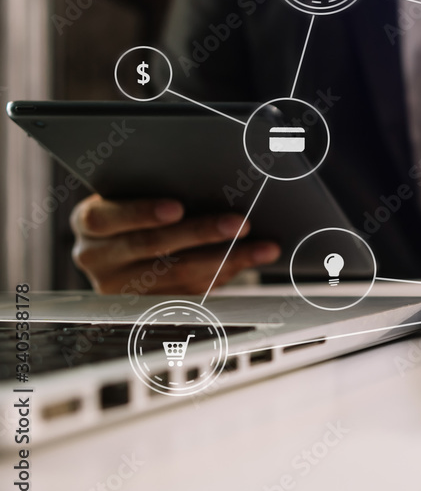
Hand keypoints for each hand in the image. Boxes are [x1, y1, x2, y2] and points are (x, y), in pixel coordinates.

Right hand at [71, 194, 280, 294]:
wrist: (118, 244)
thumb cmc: (133, 207)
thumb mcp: (131, 194)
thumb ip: (157, 190)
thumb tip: (212, 184)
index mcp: (90, 224)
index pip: (107, 218)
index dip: (142, 212)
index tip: (178, 207)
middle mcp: (97, 259)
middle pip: (152, 247)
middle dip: (202, 234)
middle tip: (241, 224)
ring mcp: (120, 288)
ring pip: (176, 276)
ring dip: (226, 260)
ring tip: (260, 248)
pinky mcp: (146, 306)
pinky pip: (188, 293)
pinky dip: (221, 276)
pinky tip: (246, 263)